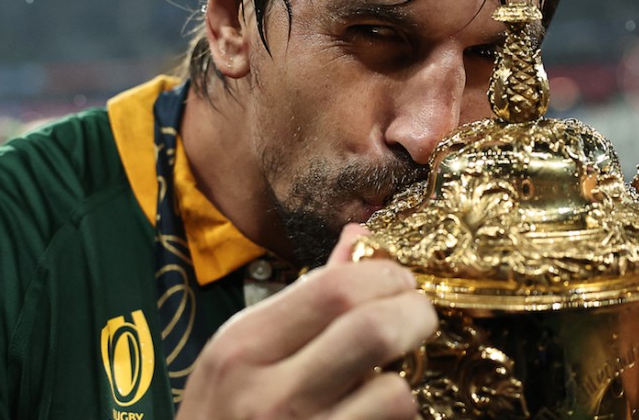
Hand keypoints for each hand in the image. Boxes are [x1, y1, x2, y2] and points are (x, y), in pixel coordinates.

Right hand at [177, 223, 436, 419]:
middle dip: (415, 314)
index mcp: (243, 346)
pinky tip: (369, 413)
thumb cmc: (219, 415)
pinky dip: (391, 416)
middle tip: (418, 315)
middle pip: (373, 330)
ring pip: (395, 394)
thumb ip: (303, 296)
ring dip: (402, 383)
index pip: (335, 289)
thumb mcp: (239, 350)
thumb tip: (358, 237)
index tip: (398, 281)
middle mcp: (270, 395)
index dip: (384, 277)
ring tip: (386, 380)